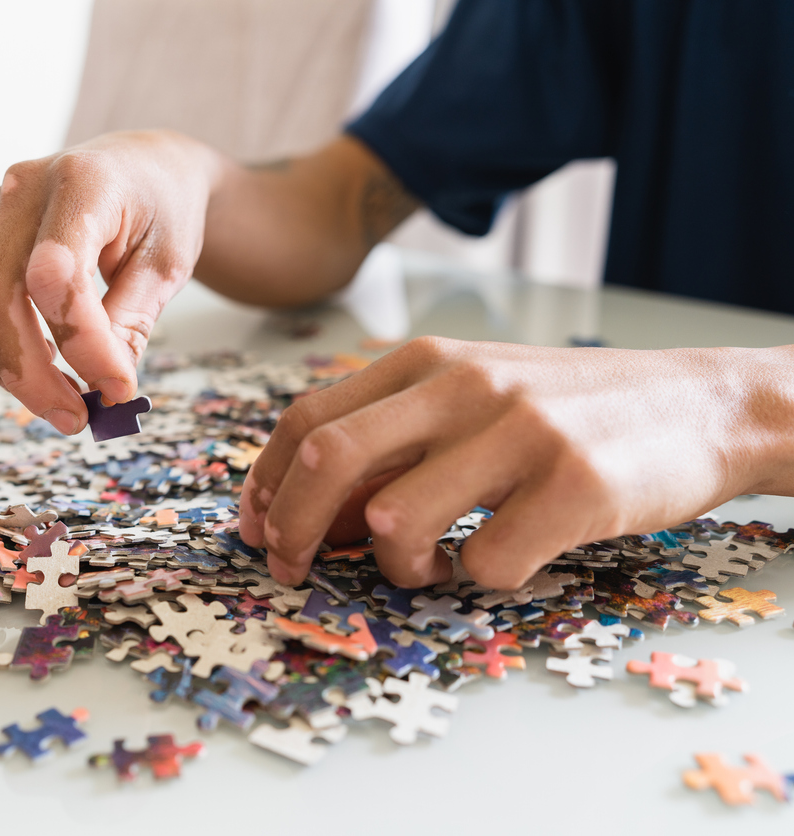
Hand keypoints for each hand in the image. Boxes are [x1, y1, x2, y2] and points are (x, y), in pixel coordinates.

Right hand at [0, 130, 220, 433]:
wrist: (143, 170)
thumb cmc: (161, 210)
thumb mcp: (167, 265)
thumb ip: (131, 323)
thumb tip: (103, 389)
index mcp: (81, 181)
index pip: (56, 274)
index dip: (83, 342)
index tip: (118, 388)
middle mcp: (22, 189)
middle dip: (32, 372)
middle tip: (77, 418)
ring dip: (8, 369)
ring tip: (63, 399)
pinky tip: (38, 365)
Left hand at [239, 337, 793, 587]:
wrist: (702, 403)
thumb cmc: (568, 410)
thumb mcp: (473, 395)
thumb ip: (395, 435)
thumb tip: (317, 513)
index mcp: (427, 360)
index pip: (308, 419)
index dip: (267, 484)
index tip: (256, 530)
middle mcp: (465, 385)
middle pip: (330, 462)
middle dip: (293, 529)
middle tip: (294, 570)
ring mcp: (520, 432)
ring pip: (398, 523)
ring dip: (397, 569)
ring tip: (430, 567)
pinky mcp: (575, 487)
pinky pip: (486, 563)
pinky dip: (477, 581)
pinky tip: (497, 562)